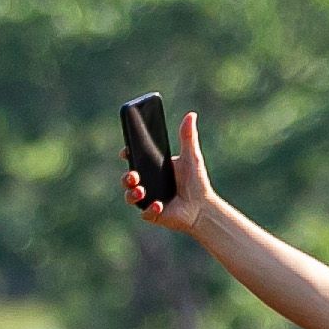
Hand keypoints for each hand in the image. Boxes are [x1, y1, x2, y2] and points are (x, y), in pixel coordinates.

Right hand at [132, 107, 222, 232]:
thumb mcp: (191, 157)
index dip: (127, 154)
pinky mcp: (152, 214)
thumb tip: (191, 115)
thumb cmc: (196, 182)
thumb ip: (188, 137)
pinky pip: (145, 212)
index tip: (126, 151)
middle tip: (133, 175)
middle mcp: (147, 184)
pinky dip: (150, 209)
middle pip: (128, 179)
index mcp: (153, 168)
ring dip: (132, 194)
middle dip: (126, 177)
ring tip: (141, 190)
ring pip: (130, 196)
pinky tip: (159, 205)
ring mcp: (147, 199)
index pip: (134, 159)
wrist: (203, 207)